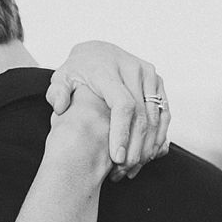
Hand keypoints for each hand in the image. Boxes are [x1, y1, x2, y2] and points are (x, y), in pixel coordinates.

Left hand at [46, 41, 170, 179]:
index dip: (122, 133)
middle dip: (135, 146)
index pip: (122, 105)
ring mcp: (148, 76)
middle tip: (125, 169)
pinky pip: (164, 113)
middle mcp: (133, 70)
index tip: (117, 158)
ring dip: (148, 145)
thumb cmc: (78, 70)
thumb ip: (57, 92)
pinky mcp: (157, 83)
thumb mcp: (61, 78)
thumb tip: (60, 106)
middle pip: (141, 115)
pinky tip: (147, 154)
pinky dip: (158, 136)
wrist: (97, 53)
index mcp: (108, 70)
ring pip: (156, 117)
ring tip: (134, 166)